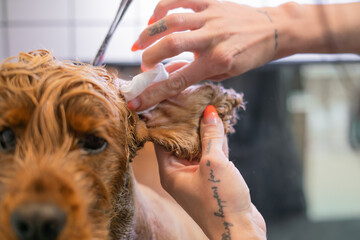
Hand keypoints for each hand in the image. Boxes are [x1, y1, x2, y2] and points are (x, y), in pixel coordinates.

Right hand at [129, 0, 280, 110]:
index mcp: (218, 60)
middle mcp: (213, 38)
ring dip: (149, 33)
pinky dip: (161, 8)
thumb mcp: (225, 72)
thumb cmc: (249, 55)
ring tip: (139, 44)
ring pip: (171, 21)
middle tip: (142, 66)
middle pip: (170, 45)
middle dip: (148, 57)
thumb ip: (195, 74)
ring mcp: (211, 17)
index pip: (178, 79)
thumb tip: (167, 75)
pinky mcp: (211, 2)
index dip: (153, 92)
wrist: (273, 30)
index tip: (135, 100)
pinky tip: (155, 19)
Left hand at [154, 105, 265, 238]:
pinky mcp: (212, 179)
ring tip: (209, 107)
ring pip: (198, 148)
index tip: (174, 101)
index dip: (168, 120)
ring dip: (205, 131)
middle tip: (194, 100)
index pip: (163, 140)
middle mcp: (180, 174)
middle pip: (181, 142)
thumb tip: (209, 112)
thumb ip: (210, 136)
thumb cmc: (220, 201)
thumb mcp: (214, 163)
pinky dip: (216, 142)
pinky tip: (221, 125)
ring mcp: (197, 177)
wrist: (239, 231)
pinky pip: (211, 155)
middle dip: (189, 122)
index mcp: (170, 172)